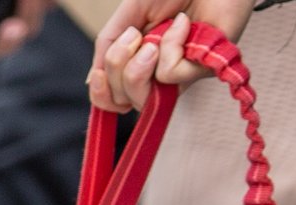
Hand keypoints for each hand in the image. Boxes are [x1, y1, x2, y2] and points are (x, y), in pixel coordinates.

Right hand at [89, 0, 254, 112]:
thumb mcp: (131, 13)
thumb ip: (110, 43)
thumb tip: (93, 80)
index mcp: (141, 63)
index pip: (115, 100)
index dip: (102, 96)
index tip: (99, 76)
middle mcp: (160, 76)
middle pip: (126, 99)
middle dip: (118, 68)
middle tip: (134, 38)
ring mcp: (182, 77)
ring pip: (146, 96)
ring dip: (140, 63)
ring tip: (152, 38)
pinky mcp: (202, 72)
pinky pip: (169, 74)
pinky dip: (171, 43)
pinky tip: (183, 24)